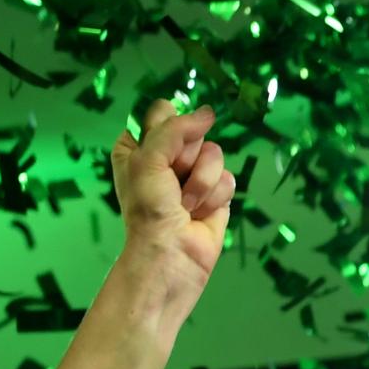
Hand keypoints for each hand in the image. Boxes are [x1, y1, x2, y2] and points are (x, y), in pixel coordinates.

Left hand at [109, 102, 236, 315]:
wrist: (170, 255)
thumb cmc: (149, 209)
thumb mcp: (149, 158)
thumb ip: (175, 128)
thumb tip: (208, 113)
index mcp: (140, 146)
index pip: (162, 113)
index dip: (167, 129)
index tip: (160, 153)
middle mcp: (167, 158)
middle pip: (194, 131)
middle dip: (187, 158)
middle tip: (173, 182)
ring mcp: (193, 176)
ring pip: (215, 154)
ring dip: (201, 182)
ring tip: (186, 204)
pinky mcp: (216, 194)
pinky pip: (228, 178)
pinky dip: (215, 198)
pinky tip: (200, 214)